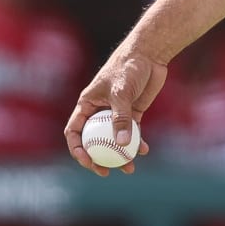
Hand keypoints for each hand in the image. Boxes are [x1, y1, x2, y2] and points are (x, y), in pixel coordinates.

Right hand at [63, 48, 164, 176]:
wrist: (149, 54)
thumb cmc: (129, 67)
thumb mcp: (122, 92)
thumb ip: (121, 118)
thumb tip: (122, 145)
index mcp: (87, 104)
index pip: (74, 131)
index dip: (77, 149)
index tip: (88, 162)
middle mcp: (98, 111)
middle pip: (93, 141)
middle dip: (98, 158)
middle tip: (106, 171)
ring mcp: (116, 113)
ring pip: (113, 140)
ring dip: (120, 155)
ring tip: (129, 168)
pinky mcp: (132, 112)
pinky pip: (131, 133)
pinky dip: (136, 143)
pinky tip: (144, 150)